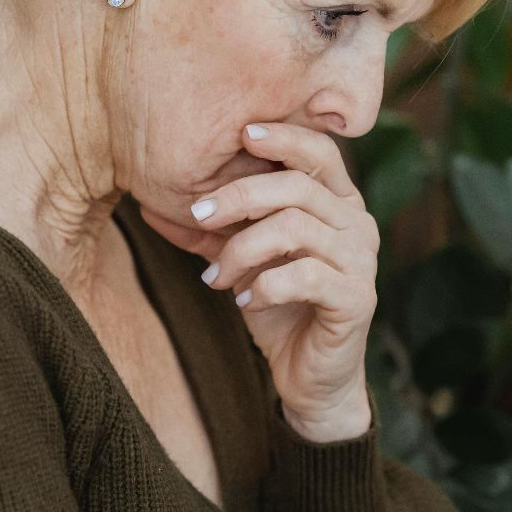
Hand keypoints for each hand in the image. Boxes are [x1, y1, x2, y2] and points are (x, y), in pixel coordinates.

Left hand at [137, 121, 378, 438]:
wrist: (310, 377)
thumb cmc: (279, 309)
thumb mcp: (239, 262)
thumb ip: (208, 232)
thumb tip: (149, 205)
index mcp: (338, 203)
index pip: (320, 152)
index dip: (283, 137)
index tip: (241, 134)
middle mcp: (358, 223)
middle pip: (298, 186)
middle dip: (239, 196)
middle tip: (197, 215)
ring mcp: (362, 261)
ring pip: (296, 228)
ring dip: (243, 249)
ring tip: (217, 277)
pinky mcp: (358, 298)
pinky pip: (306, 275)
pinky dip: (266, 285)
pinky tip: (245, 302)